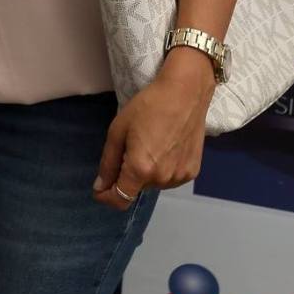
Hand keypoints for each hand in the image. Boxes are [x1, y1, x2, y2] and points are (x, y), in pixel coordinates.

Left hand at [92, 47, 215, 209]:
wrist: (185, 93)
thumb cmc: (147, 106)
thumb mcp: (118, 131)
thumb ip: (108, 162)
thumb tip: (100, 186)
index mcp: (141, 169)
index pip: (120, 199)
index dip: (106, 197)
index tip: (100, 188)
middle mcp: (162, 179)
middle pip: (136, 188)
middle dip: (127, 174)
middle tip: (129, 146)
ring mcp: (180, 177)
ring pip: (153, 183)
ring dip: (146, 172)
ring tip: (150, 143)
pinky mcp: (193, 171)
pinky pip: (169, 178)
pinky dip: (162, 168)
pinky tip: (165, 147)